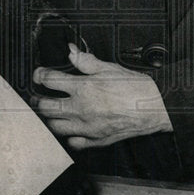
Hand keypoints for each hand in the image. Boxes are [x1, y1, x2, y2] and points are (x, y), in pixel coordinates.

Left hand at [31, 44, 172, 149]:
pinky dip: (68, 137)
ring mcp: (87, 127)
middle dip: (37, 100)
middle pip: (45, 106)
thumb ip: (86, 61)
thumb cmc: (136, 89)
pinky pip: (73, 142)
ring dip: (49, 119)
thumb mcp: (110, 68)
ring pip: (54, 127)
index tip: (39, 75)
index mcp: (83, 87)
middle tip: (38, 96)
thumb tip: (72, 52)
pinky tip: (70, 130)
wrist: (156, 108)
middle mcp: (81, 108)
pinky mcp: (96, 140)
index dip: (39, 75)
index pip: (49, 80)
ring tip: (50, 112)